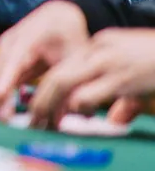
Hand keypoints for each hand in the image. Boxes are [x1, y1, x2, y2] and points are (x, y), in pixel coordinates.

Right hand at [0, 0, 88, 120]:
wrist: (58, 16)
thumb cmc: (69, 35)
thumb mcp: (76, 57)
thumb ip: (71, 84)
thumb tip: (69, 115)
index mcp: (29, 37)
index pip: (15, 59)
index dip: (7, 77)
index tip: (0, 95)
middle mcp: (10, 43)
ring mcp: (5, 51)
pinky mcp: (6, 61)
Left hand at [28, 28, 154, 128]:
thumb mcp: (136, 75)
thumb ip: (122, 96)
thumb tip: (115, 121)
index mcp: (97, 47)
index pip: (61, 67)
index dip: (45, 90)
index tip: (38, 109)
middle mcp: (96, 52)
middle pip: (56, 76)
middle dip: (41, 101)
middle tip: (34, 121)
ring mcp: (107, 63)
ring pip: (64, 82)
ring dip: (51, 106)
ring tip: (46, 123)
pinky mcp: (121, 78)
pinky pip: (88, 94)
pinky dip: (78, 107)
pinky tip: (79, 116)